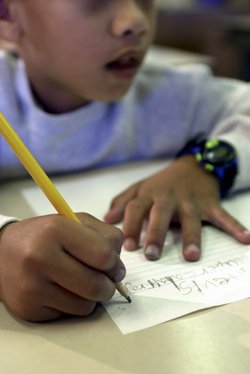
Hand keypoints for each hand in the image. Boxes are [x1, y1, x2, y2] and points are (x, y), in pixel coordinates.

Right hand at [0, 213, 123, 320]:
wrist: (1, 251)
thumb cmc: (44, 235)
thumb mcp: (75, 221)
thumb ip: (105, 236)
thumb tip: (120, 268)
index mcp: (55, 230)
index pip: (103, 255)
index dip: (115, 264)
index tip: (114, 266)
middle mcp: (39, 258)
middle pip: (96, 285)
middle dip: (108, 285)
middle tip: (105, 280)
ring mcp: (32, 287)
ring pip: (85, 305)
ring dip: (91, 297)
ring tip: (80, 281)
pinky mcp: (28, 309)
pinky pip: (68, 315)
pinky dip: (73, 305)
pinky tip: (61, 290)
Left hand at [105, 155, 249, 261]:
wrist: (193, 165)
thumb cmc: (162, 182)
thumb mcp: (140, 188)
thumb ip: (123, 202)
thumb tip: (107, 219)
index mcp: (149, 195)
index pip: (136, 209)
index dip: (130, 226)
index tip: (127, 247)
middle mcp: (168, 197)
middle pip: (160, 214)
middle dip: (156, 233)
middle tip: (152, 254)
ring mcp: (190, 200)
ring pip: (190, 218)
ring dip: (192, 236)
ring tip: (192, 256)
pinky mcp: (209, 203)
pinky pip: (222, 216)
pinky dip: (234, 227)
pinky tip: (245, 239)